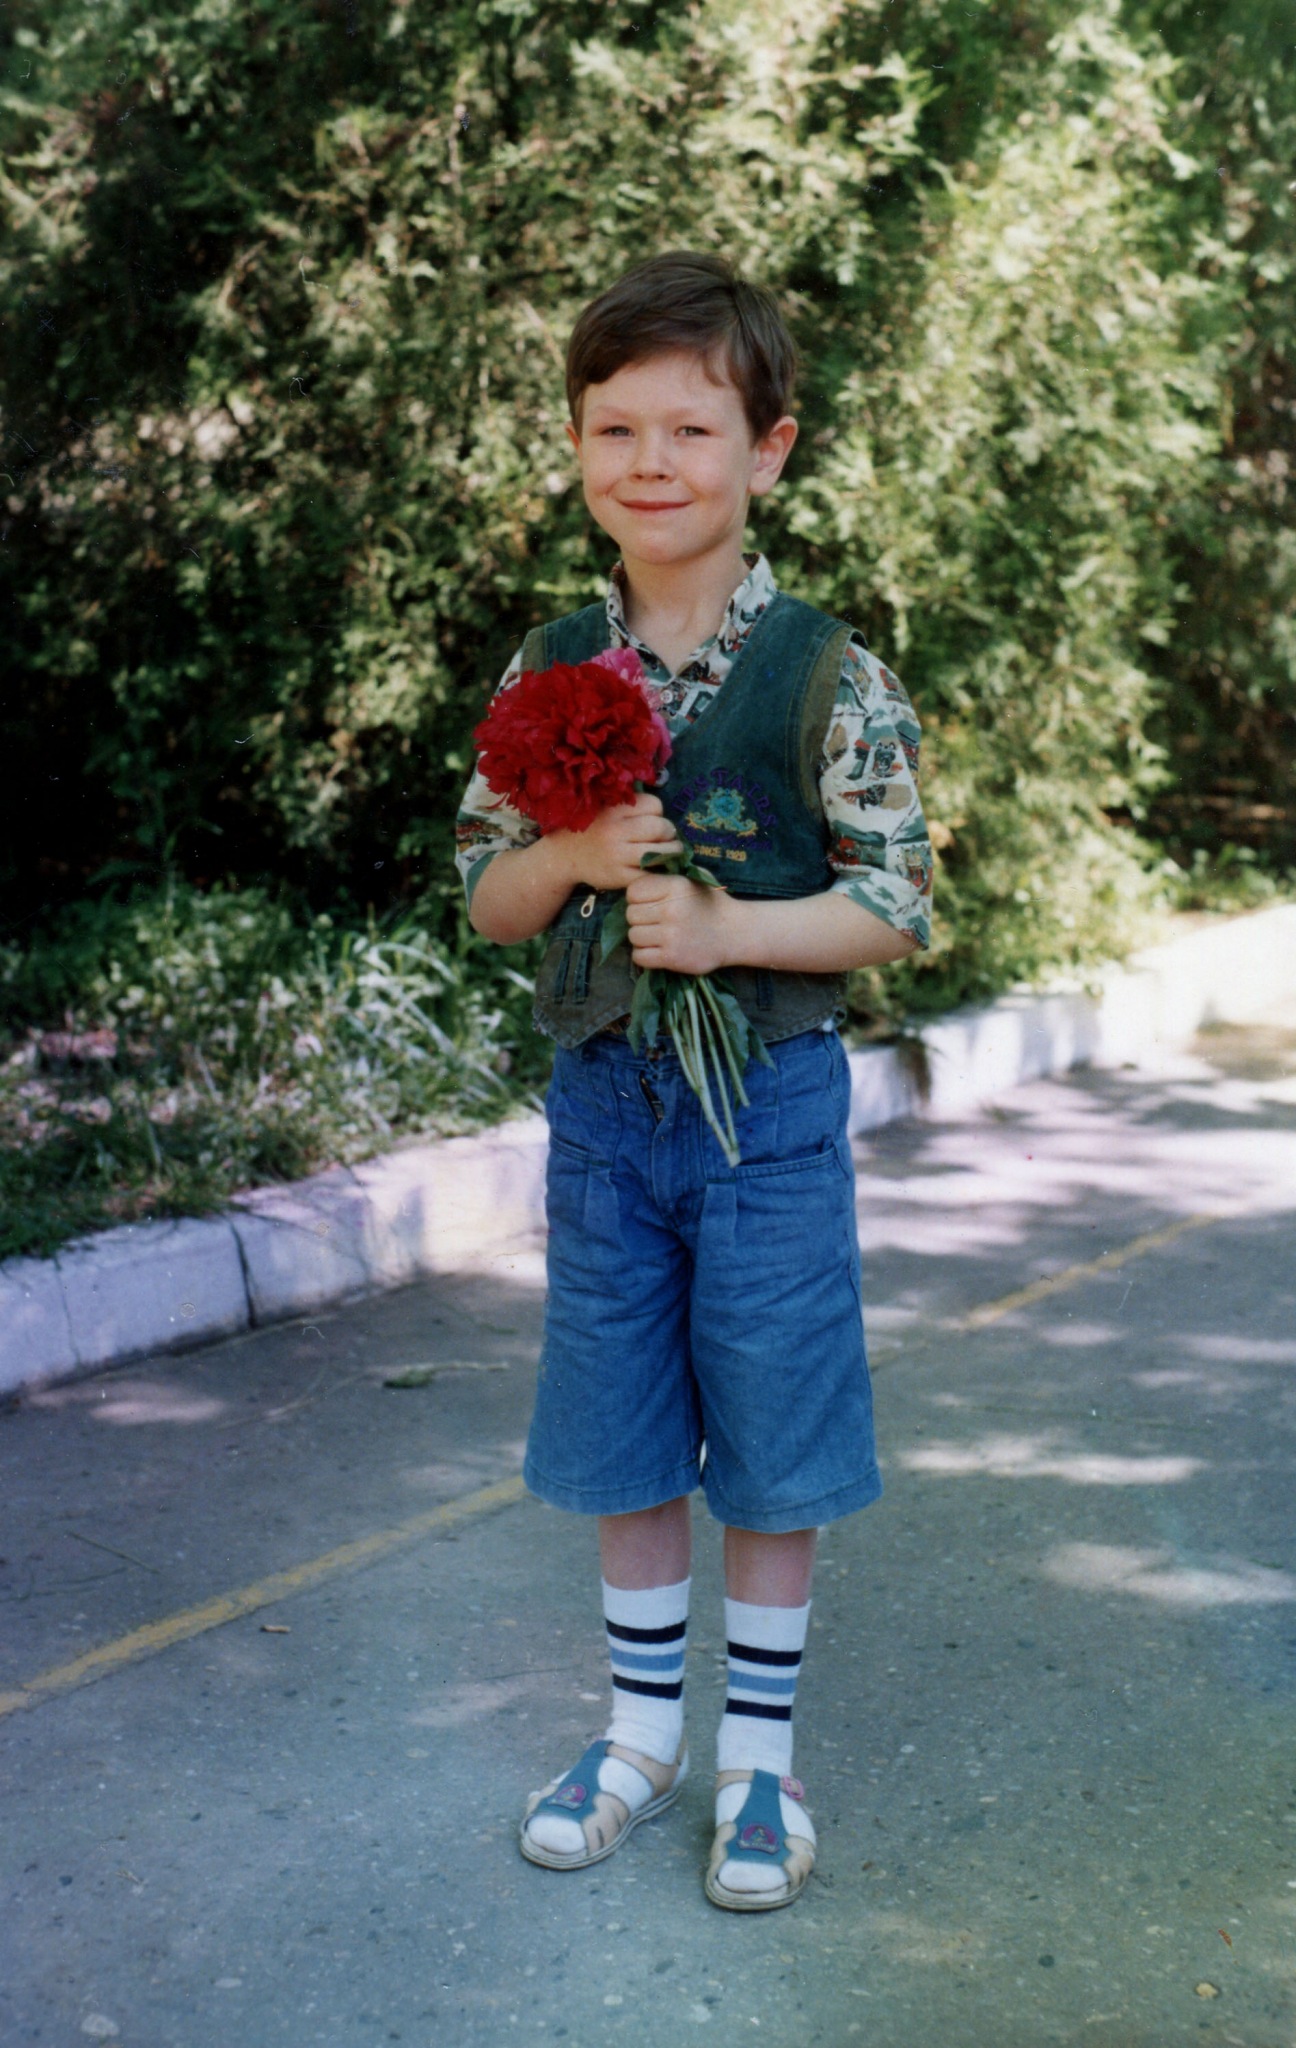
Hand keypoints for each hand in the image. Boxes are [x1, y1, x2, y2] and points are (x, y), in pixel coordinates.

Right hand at [552, 793, 681, 892]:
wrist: (564, 856)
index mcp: (613, 810)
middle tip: (664, 837)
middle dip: (668, 832)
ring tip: (666, 851)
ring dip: (671, 851)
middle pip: (662, 827)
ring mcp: (617, 856)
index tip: (651, 820)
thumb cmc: (592, 829)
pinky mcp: (619, 876)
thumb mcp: (605, 808)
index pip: (655, 805)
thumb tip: (664, 811)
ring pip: (661, 852)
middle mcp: (615, 831)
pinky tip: (654, 867)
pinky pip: (651, 873)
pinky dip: (658, 870)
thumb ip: (630, 805)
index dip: (657, 813)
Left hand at [625, 869, 734, 974]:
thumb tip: (640, 869)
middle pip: (631, 914)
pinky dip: (645, 955)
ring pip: (633, 936)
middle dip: (640, 918)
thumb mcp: (695, 878)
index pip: (633, 891)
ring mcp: (671, 935)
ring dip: (642, 937)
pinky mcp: (672, 957)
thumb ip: (669, 873)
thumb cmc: (711, 903)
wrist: (736, 933)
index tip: (650, 903)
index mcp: (674, 886)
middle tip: (655, 921)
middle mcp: (671, 909)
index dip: (638, 898)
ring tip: (658, 936)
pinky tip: (658, 950)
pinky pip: (639, 956)